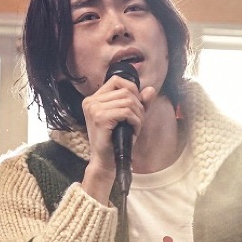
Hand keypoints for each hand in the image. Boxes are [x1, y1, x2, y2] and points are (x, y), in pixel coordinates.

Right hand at [80, 75, 149, 200]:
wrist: (106, 161)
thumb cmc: (116, 140)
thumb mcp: (129, 118)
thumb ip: (139, 102)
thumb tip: (150, 89)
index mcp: (93, 99)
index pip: (116, 80)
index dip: (131, 89)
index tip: (136, 104)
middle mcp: (91, 101)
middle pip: (125, 91)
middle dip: (138, 105)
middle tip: (138, 120)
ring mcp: (94, 109)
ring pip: (128, 101)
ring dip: (138, 114)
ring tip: (136, 126)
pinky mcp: (100, 117)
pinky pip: (126, 111)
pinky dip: (135, 121)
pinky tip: (134, 130)